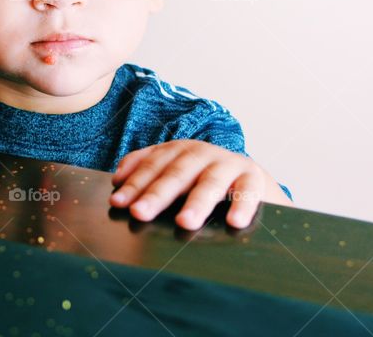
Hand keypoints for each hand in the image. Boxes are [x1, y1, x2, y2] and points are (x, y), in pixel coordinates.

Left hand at [109, 140, 287, 229]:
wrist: (253, 181)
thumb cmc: (205, 181)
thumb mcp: (177, 173)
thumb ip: (149, 173)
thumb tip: (118, 181)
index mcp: (179, 151)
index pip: (152, 166)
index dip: (134, 183)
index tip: (118, 203)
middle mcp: (202, 153)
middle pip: (176, 174)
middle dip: (157, 194)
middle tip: (140, 213)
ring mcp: (228, 164)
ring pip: (211, 183)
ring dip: (197, 203)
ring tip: (184, 222)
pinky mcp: (253, 178)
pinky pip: (248, 192)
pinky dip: (242, 205)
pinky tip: (234, 222)